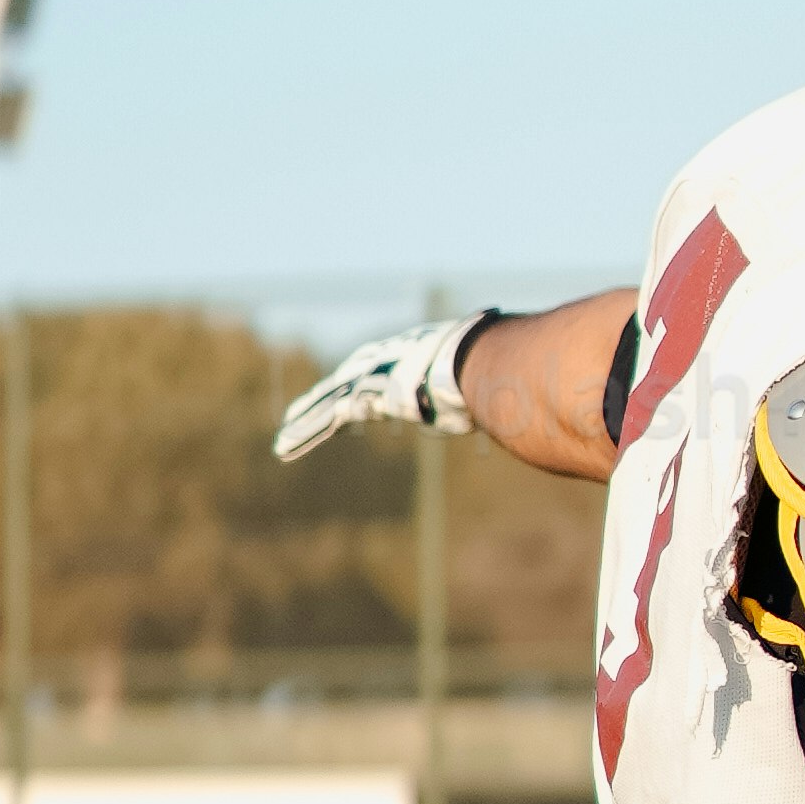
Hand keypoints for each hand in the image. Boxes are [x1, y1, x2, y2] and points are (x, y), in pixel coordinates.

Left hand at [270, 315, 501, 465]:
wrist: (474, 361)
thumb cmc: (488, 370)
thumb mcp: (485, 377)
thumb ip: (489, 385)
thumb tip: (523, 390)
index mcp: (407, 356)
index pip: (375, 375)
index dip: (358, 390)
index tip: (348, 403)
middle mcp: (382, 362)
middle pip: (343, 387)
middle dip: (319, 403)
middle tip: (297, 416)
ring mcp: (370, 377)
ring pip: (327, 405)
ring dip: (303, 426)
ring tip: (281, 444)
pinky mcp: (362, 396)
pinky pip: (327, 419)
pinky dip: (305, 433)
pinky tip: (285, 447)